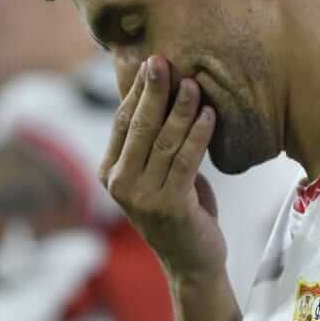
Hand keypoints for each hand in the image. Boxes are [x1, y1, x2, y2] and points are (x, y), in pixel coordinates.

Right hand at [101, 55, 226, 282]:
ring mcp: (143, 198)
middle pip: (139, 127)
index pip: (122, 122)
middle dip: (153, 91)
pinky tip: (209, 114)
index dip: (135, 90)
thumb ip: (152, 138)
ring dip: (181, 109)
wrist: (192, 260)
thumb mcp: (157, 171)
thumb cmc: (178, 207)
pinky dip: (198, 135)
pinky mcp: (170, 206)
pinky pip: (186, 161)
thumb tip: (159, 85)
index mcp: (110, 172)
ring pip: (164, 142)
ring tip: (194, 83)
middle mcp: (120, 184)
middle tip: (164, 60)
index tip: (149, 59)